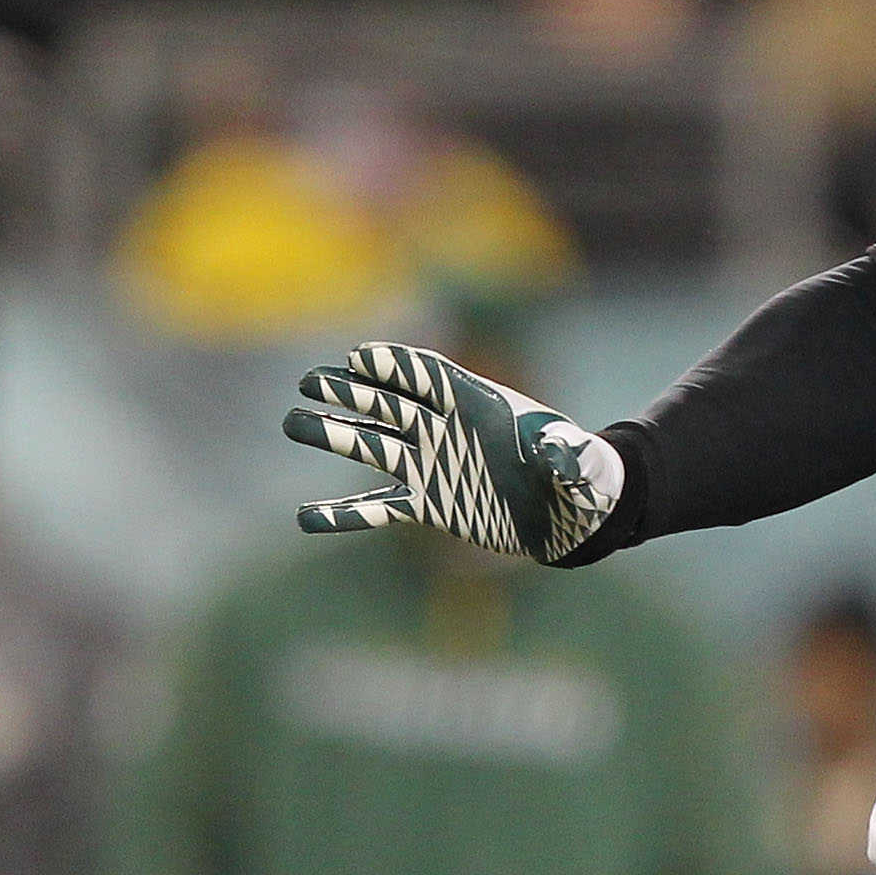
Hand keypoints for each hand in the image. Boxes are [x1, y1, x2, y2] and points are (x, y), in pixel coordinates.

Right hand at [284, 343, 621, 562]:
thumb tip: (556, 451)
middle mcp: (449, 429)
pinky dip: (345, 515)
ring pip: (375, 446)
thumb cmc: (582, 476)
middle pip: (391, 403)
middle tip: (308, 382)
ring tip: (294, 423)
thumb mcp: (578, 463)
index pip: (431, 376)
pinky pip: (381, 508)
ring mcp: (435, 463)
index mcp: (481, 404)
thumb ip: (565, 455)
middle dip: (351, 391)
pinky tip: (307, 518)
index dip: (397, 364)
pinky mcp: (432, 502)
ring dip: (336, 436)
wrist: (572, 512)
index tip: (358, 356)